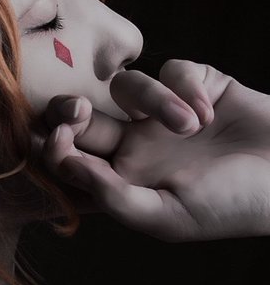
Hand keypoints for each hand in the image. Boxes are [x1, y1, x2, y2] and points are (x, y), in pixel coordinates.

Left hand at [37, 61, 269, 240]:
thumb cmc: (231, 207)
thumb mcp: (166, 216)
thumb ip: (112, 195)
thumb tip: (66, 164)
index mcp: (125, 181)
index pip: (70, 159)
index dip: (52, 145)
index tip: (57, 138)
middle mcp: (138, 145)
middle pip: (81, 115)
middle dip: (69, 108)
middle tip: (78, 111)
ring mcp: (165, 113)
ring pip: (126, 85)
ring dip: (154, 99)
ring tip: (193, 126)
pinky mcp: (198, 85)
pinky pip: (172, 68)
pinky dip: (188, 86)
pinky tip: (212, 111)